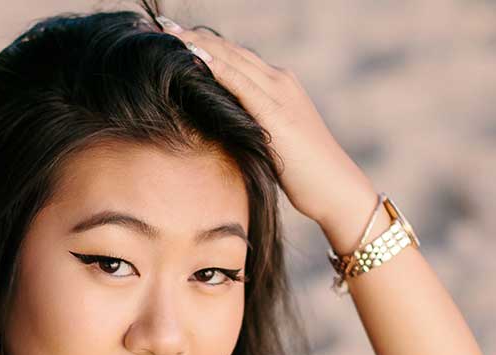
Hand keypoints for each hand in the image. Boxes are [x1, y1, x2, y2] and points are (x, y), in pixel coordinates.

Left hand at [155, 17, 376, 228]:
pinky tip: (194, 55)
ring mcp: (280, 93)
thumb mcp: (270, 146)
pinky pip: (241, 83)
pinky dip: (217, 66)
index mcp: (277, 88)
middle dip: (194, 37)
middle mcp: (279, 81)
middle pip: (230, 51)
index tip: (172, 39)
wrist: (336, 188)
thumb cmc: (305, 177)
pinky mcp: (277, 112)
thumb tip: (221, 137)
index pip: (234, 59)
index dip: (204, 46)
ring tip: (167, 33)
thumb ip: (249, 131)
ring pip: (233, 59)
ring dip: (198, 44)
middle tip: (159, 26)